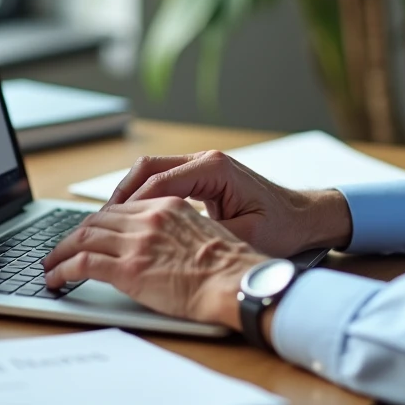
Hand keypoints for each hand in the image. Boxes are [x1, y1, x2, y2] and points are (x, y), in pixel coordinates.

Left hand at [42, 197, 266, 327]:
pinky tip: (55, 278)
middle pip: (97, 220)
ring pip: (83, 237)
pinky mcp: (128, 270)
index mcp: (169, 206)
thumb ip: (178, 231)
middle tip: (61, 248)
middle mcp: (149, 218)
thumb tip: (165, 244)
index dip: (100, 222)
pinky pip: (82, 263)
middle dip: (74, 234)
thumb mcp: (205, 233)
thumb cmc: (230, 267)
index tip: (90, 233)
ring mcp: (137, 243)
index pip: (122, 208)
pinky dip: (62, 269)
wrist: (236, 282)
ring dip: (61, 251)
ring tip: (50, 264)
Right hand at [108, 150, 351, 256]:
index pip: (160, 181)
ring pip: (151, 170)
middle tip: (100, 223)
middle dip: (121, 195)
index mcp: (215, 168)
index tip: (112, 226)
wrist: (304, 217)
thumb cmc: (282, 227)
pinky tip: (132, 219)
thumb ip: (208, 236)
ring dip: (128, 194)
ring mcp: (202, 165)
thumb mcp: (245, 236)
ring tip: (108, 222)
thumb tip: (170, 244)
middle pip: (148, 168)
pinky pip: (162, 180)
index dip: (133, 205)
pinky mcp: (201, 176)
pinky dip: (143, 196)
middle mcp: (205, 160)